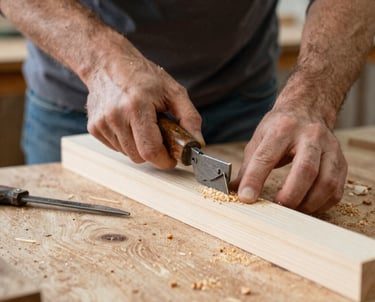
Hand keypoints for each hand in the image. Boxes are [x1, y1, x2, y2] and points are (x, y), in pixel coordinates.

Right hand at [85, 54, 203, 169]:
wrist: (108, 64)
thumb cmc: (144, 77)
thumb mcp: (174, 91)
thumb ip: (190, 118)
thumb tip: (197, 144)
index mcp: (137, 106)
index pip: (150, 150)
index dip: (164, 160)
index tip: (171, 159)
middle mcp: (116, 116)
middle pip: (138, 156)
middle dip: (153, 152)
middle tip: (159, 136)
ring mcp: (102, 123)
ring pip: (127, 153)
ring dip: (139, 146)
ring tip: (142, 124)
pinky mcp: (94, 128)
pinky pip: (116, 148)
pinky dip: (126, 142)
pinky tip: (128, 124)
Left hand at [231, 104, 346, 213]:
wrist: (308, 109)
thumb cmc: (280, 127)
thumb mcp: (259, 139)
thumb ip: (248, 166)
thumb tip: (233, 190)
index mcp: (283, 128)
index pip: (266, 156)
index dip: (254, 179)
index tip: (246, 197)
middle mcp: (310, 135)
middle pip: (305, 169)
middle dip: (290, 195)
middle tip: (277, 207)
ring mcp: (330, 148)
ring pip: (326, 182)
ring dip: (308, 203)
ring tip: (292, 209)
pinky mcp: (341, 161)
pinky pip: (337, 188)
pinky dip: (322, 203)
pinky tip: (308, 204)